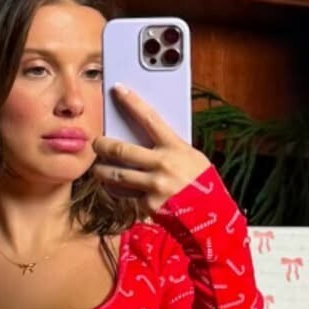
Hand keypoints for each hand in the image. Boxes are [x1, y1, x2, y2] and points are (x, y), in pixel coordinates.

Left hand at [91, 85, 211, 216]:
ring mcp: (154, 186)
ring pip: (116, 175)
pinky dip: (124, 193)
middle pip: (121, 150)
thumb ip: (169, 149)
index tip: (117, 89)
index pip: (149, 118)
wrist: (212, 219)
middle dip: (103, 145)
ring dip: (102, 172)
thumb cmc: (203, 186)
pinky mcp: (149, 205)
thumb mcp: (192, 159)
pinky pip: (128, 197)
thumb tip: (144, 139)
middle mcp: (162, 165)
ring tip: (98, 170)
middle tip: (96, 143)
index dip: (131, 102)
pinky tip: (121, 191)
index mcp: (175, 148)